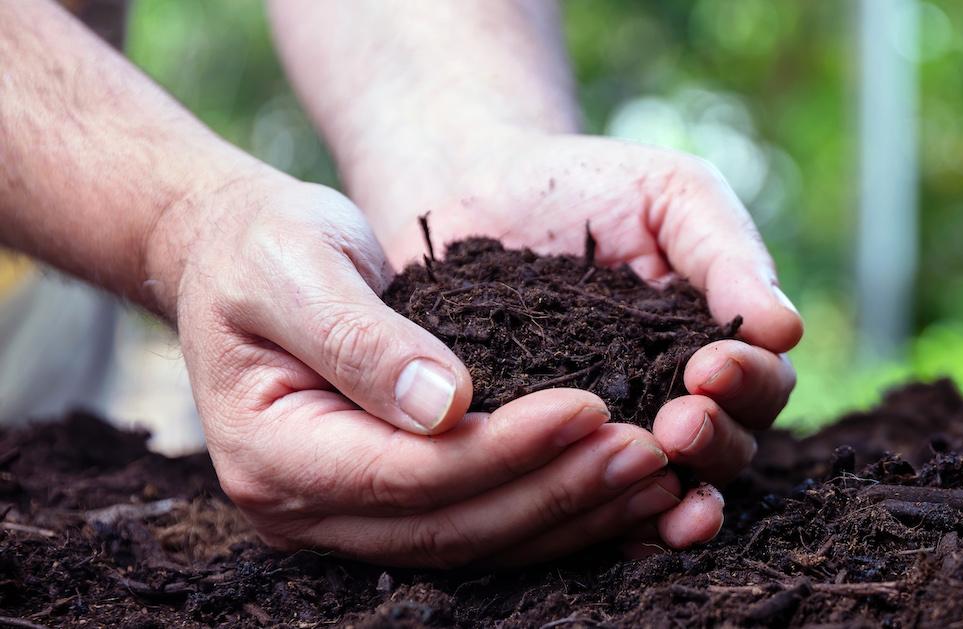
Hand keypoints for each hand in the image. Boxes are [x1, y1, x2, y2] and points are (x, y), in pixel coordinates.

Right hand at [147, 168, 693, 566]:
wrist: (238, 258)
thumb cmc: (261, 248)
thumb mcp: (295, 267)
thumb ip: (360, 337)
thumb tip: (444, 405)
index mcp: (271, 456)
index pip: (410, 475)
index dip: (506, 449)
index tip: (591, 406)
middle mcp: (305, 510)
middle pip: (452, 527)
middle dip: (557, 492)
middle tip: (649, 452)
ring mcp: (344, 520)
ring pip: (475, 544)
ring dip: (570, 515)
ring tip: (656, 477)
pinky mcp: (386, 507)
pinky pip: (479, 529)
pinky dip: (552, 515)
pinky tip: (618, 493)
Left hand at [349, 129, 802, 549]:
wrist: (478, 189)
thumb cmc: (586, 186)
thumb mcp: (671, 196)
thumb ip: (727, 254)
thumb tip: (787, 330)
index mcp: (715, 341)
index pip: (761, 383)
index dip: (747, 383)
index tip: (711, 366)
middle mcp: (674, 397)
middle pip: (726, 447)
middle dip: (712, 441)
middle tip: (678, 422)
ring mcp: (612, 430)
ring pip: (665, 485)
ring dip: (671, 493)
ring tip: (653, 471)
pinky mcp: (549, 451)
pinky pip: (589, 501)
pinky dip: (608, 522)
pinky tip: (606, 524)